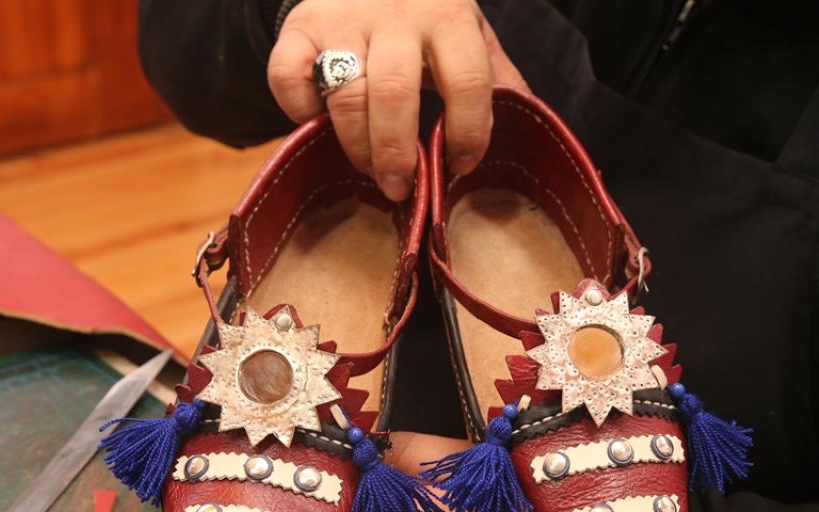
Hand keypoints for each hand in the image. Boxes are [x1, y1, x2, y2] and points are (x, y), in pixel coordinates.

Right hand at [268, 0, 528, 201]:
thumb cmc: (426, 13)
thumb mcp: (468, 32)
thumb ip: (494, 75)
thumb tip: (529, 123)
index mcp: (448, 16)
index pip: (468, 81)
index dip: (468, 133)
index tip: (460, 166)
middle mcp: (395, 13)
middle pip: (395, 96)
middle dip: (396, 154)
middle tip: (399, 188)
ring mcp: (342, 18)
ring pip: (345, 96)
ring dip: (356, 146)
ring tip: (368, 169)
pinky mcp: (298, 27)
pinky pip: (289, 80)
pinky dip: (299, 111)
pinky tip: (318, 122)